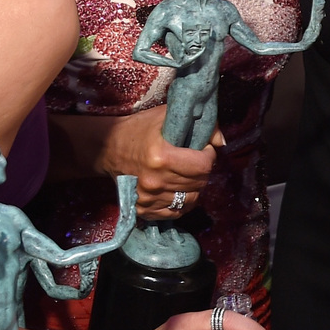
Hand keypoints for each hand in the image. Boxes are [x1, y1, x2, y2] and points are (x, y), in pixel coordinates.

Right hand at [52, 106, 216, 216]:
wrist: (108, 149)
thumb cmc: (139, 130)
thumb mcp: (165, 117)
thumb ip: (197, 123)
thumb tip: (221, 142)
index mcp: (161, 157)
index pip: (203, 165)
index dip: (208, 155)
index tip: (203, 149)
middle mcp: (155, 181)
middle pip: (200, 182)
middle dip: (202, 170)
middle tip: (194, 160)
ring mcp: (148, 199)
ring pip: (192, 199)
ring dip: (194, 186)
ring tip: (185, 174)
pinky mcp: (144, 210)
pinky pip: (177, 212)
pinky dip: (182, 201)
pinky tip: (177, 188)